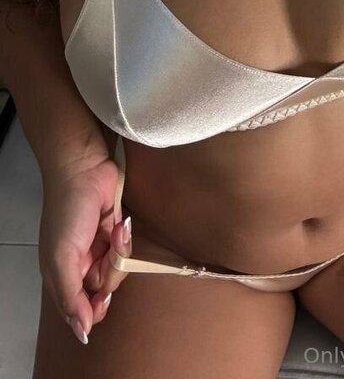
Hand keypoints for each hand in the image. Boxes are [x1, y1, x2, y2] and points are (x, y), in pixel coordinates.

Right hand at [38, 150, 132, 343]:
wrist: (84, 168)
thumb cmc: (67, 212)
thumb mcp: (62, 258)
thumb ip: (71, 297)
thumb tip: (81, 333)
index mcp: (60, 274)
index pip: (79, 309)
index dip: (93, 309)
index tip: (102, 298)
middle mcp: (79, 264)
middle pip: (103, 290)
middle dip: (111, 274)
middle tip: (109, 256)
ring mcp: (97, 247)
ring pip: (118, 270)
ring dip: (119, 251)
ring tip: (115, 231)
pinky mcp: (114, 231)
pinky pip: (126, 248)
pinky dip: (125, 237)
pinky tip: (119, 223)